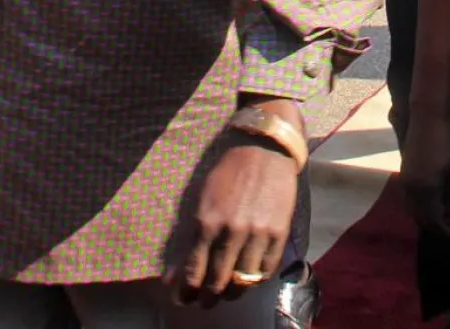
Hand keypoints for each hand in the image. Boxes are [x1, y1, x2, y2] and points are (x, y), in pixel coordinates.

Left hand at [165, 128, 299, 306]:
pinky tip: (248, 279)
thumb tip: (171, 274)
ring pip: (243, 281)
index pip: (193, 271)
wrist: (263, 148)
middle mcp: (231, 231)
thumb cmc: (227, 171)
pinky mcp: (279, 233)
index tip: (181, 299)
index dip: (186, 291)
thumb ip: (187, 237)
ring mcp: (258, 234)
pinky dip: (255, 280)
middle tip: (203, 302)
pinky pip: (266, 270)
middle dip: (207, 298)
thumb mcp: (200, 199)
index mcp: (206, 221)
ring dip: (232, 293)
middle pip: (218, 282)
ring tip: (225, 294)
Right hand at [401, 109, 449, 236]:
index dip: (445, 229)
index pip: (434, 219)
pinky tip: (428, 203)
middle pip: (419, 217)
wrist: (426, 118)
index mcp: (426, 189)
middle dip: (433, 226)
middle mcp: (411, 189)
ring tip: (439, 217)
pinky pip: (406, 199)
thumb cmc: (446, 142)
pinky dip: (416, 207)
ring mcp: (404, 181)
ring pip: (410, 209)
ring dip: (423, 217)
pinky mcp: (402, 174)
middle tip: (449, 228)